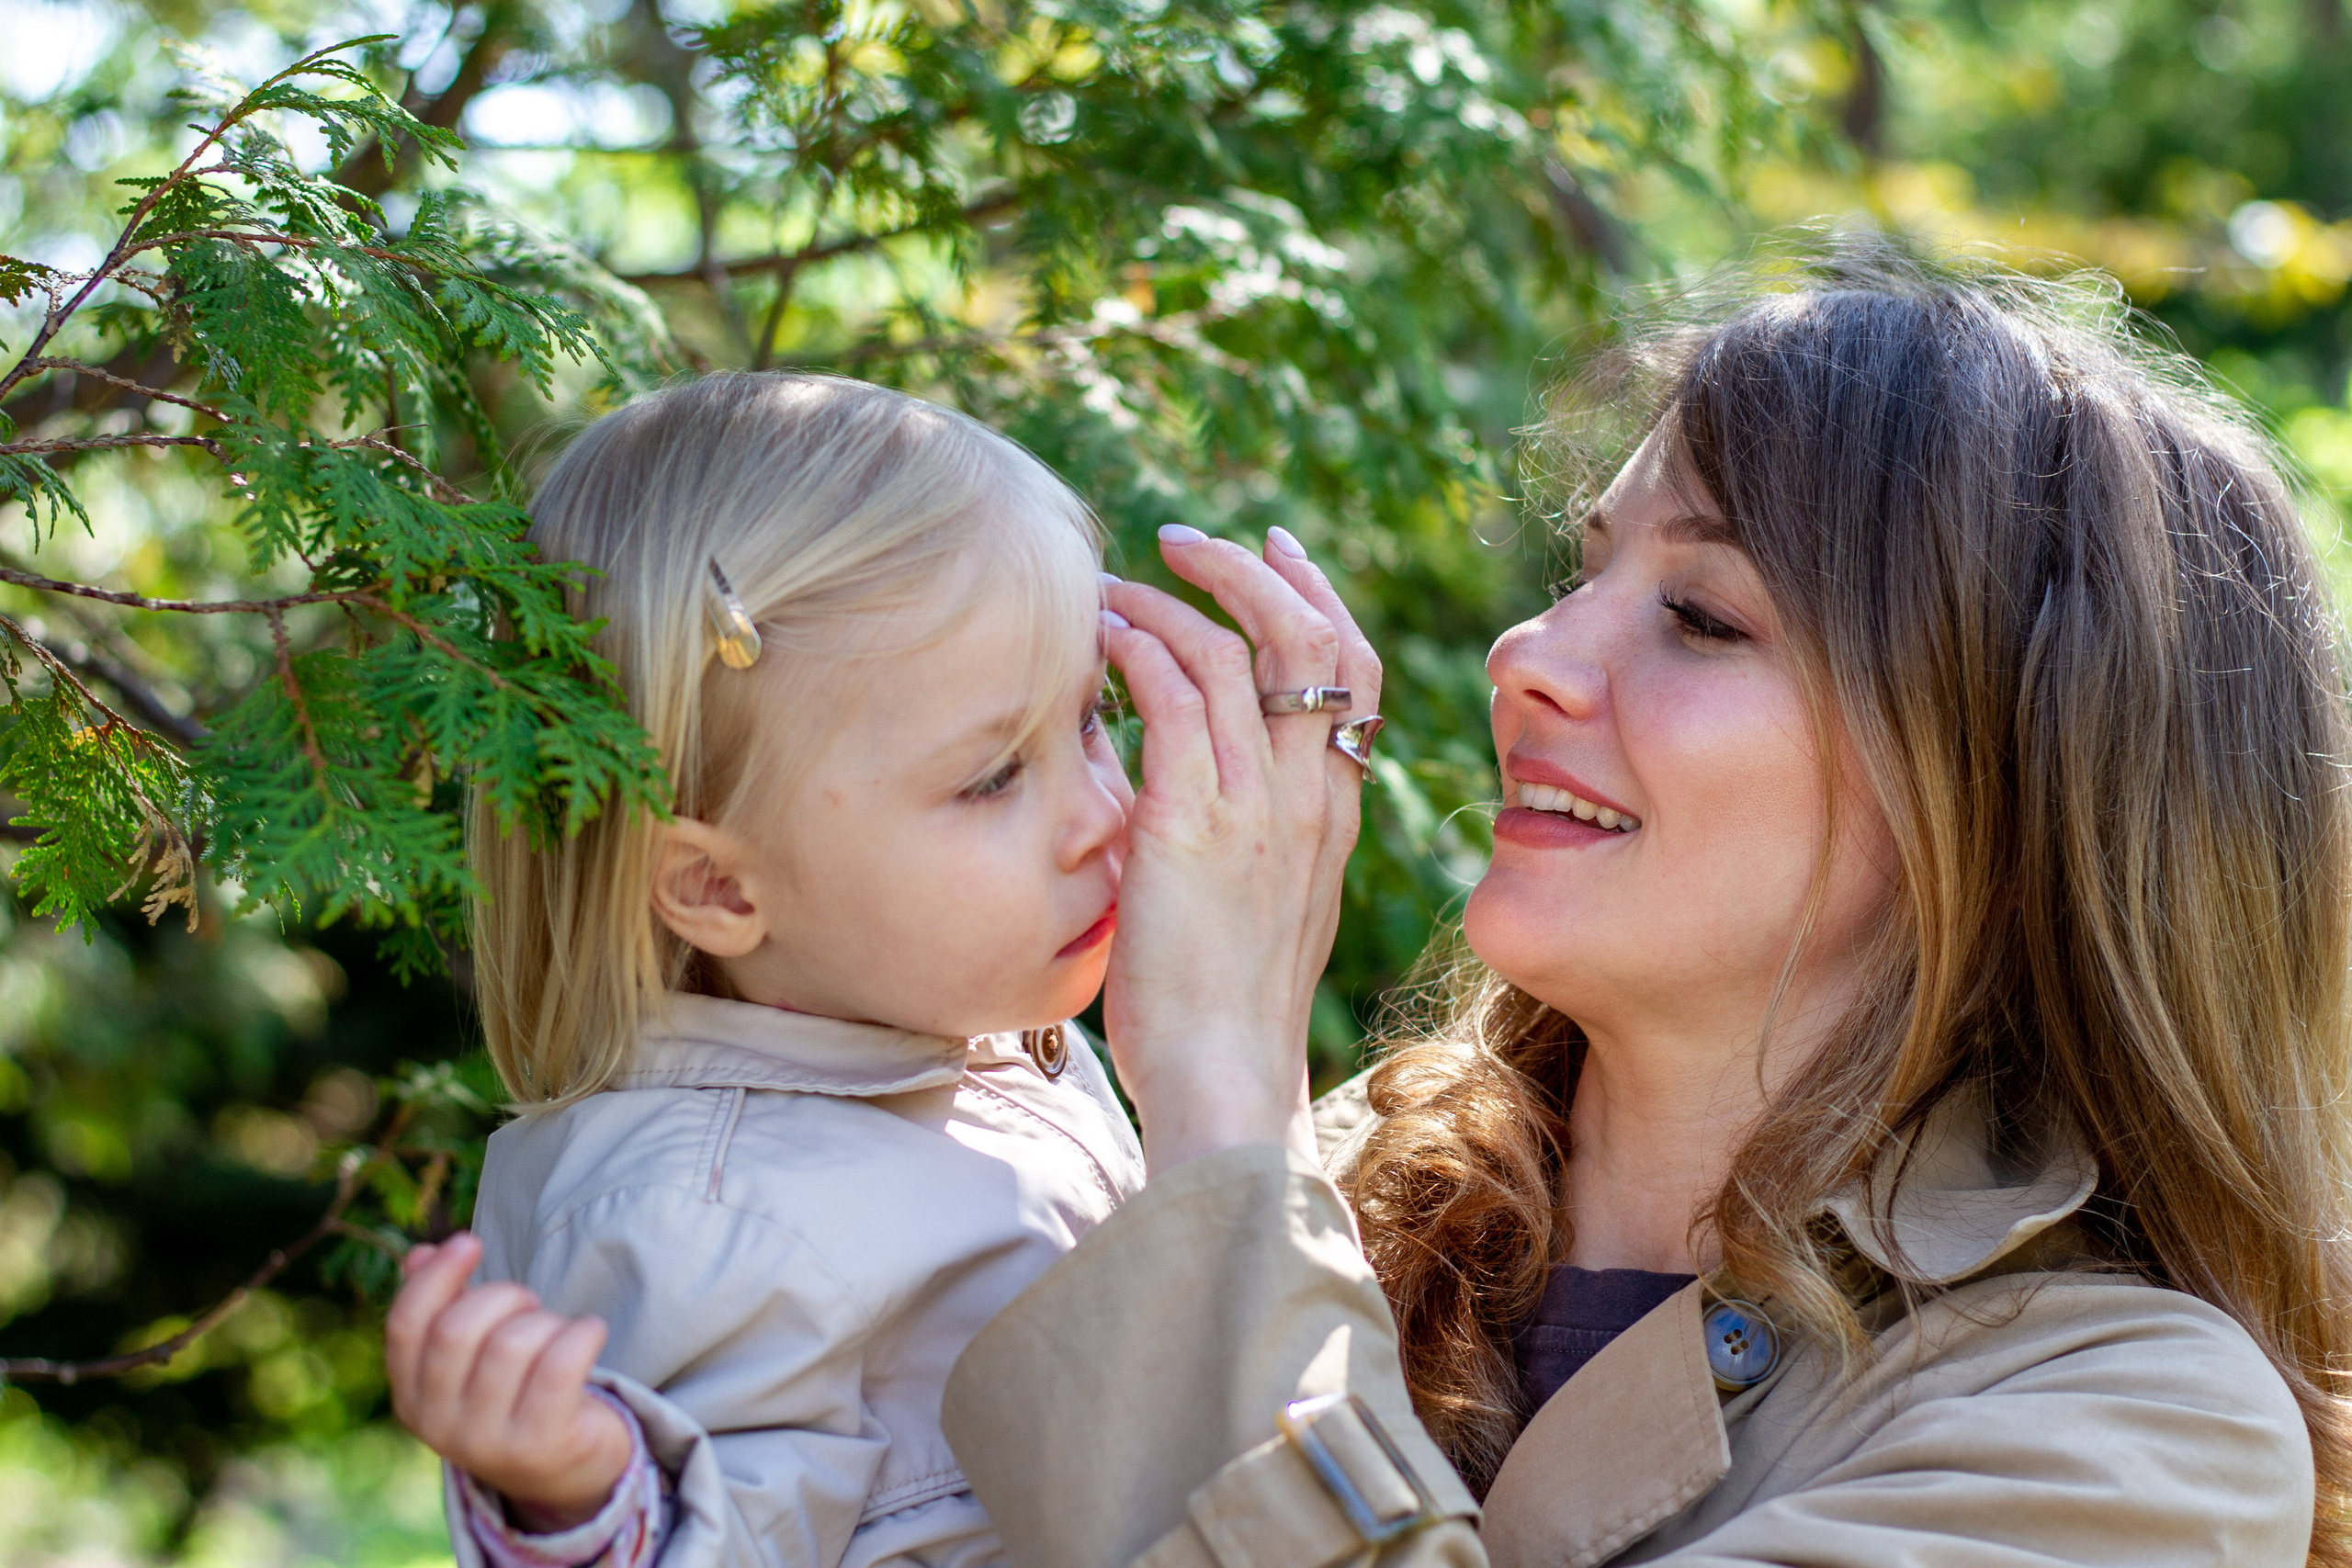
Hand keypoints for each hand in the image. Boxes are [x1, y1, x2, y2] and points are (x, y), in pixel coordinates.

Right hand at [384, 1232, 633, 1532]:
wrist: (566, 1472)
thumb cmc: (517, 1396)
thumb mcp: (472, 1359)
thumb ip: (443, 1308)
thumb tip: (418, 1254)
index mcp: (412, 1400)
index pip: (405, 1326)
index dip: (436, 1276)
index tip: (470, 1241)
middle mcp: (439, 1428)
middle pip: (458, 1329)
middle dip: (503, 1297)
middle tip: (531, 1305)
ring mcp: (488, 1443)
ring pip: (512, 1344)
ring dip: (546, 1321)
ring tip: (559, 1332)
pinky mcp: (541, 1446)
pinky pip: (559, 1367)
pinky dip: (582, 1335)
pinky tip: (592, 1332)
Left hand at [1099, 525, 1382, 1174]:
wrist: (1224, 1083)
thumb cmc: (1220, 1014)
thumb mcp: (1249, 909)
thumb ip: (1233, 838)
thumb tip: (1171, 783)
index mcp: (1331, 817)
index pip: (1353, 672)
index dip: (1316, 596)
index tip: (1275, 549)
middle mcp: (1309, 800)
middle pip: (1311, 638)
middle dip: (1252, 570)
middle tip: (1188, 541)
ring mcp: (1256, 809)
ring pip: (1238, 653)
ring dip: (1168, 601)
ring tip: (1112, 586)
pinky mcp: (1193, 825)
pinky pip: (1175, 700)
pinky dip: (1137, 649)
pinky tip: (1102, 637)